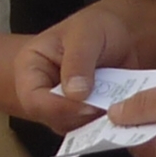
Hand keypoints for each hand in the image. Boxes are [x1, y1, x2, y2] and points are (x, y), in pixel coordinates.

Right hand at [11, 0, 155, 130]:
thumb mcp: (85, 35)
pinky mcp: (84, 116)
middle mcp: (43, 93)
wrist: (117, 34)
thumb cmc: (94, 27)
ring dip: (97, 122)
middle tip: (109, 108)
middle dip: (81, 117)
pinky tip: (124, 111)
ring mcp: (64, 107)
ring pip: (74, 129)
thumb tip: (75, 94)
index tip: (87, 105)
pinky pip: (93, 129)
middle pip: (53, 119)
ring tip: (119, 106)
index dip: (58, 108)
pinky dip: (109, 124)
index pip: (33, 100)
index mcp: (31, 70)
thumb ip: (78, 61)